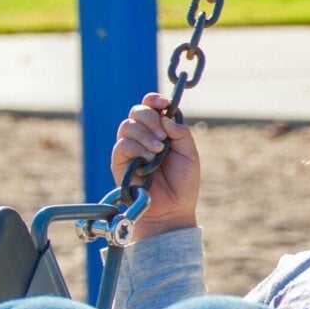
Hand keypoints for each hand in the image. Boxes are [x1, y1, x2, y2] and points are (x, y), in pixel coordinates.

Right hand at [111, 92, 200, 239]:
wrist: (173, 208)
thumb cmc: (183, 182)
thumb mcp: (190, 153)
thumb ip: (180, 132)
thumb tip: (165, 116)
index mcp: (160, 131)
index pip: (150, 106)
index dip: (154, 100)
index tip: (163, 103)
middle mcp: (143, 136)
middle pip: (137, 111)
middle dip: (151, 118)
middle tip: (163, 136)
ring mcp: (130, 148)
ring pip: (128, 125)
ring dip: (145, 134)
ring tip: (158, 150)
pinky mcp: (120, 162)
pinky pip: (122, 144)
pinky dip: (137, 147)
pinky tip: (148, 159)